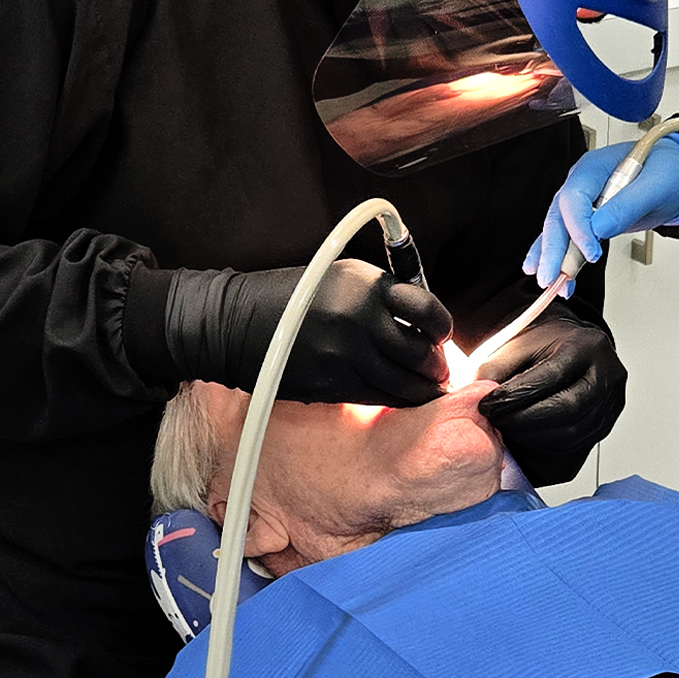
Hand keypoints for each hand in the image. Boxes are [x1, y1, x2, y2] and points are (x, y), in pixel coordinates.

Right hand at [165, 259, 452, 405]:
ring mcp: (345, 355)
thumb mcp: (340, 278)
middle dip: (437, 368)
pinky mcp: (331, 385)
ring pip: (403, 385)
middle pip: (420, 354)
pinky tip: (397, 396)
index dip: (442, 328)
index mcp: (365, 284)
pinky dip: (393, 399)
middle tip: (441, 372)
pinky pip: (376, 398)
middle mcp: (360, 318)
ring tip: (427, 390)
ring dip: (421, 390)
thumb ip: (382, 295)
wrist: (237, 324)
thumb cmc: (292, 298)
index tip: (441, 335)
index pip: (427, 310)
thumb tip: (421, 324)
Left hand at [475, 305, 625, 484]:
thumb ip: (495, 369)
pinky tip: (525, 436)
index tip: (488, 405)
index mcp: (585, 346)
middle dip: (524, 421)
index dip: (515, 395)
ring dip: (532, 436)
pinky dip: (545, 445)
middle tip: (496, 422)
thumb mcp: (516, 346)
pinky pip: (574, 445)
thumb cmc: (544, 347)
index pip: (552, 376)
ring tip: (507, 429)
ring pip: (572, 433)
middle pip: (568, 408)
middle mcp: (606, 374)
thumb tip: (479, 397)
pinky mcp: (605, 425)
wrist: (569, 350)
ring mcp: (611, 403)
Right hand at [523, 137, 678, 291]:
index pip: (573, 197)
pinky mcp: (586, 221)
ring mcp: (581, 203)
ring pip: (557, 231)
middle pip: (558, 217)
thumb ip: (627, 205)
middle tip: (554, 276)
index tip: (590, 252)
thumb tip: (599, 229)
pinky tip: (553, 274)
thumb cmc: (666, 172)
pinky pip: (566, 239)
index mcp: (593, 168)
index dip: (577, 227)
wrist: (674, 176)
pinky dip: (559, 258)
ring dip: (552, 258)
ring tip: (552, 283)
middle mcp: (581, 185)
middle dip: (553, 249)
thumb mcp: (656, 185)